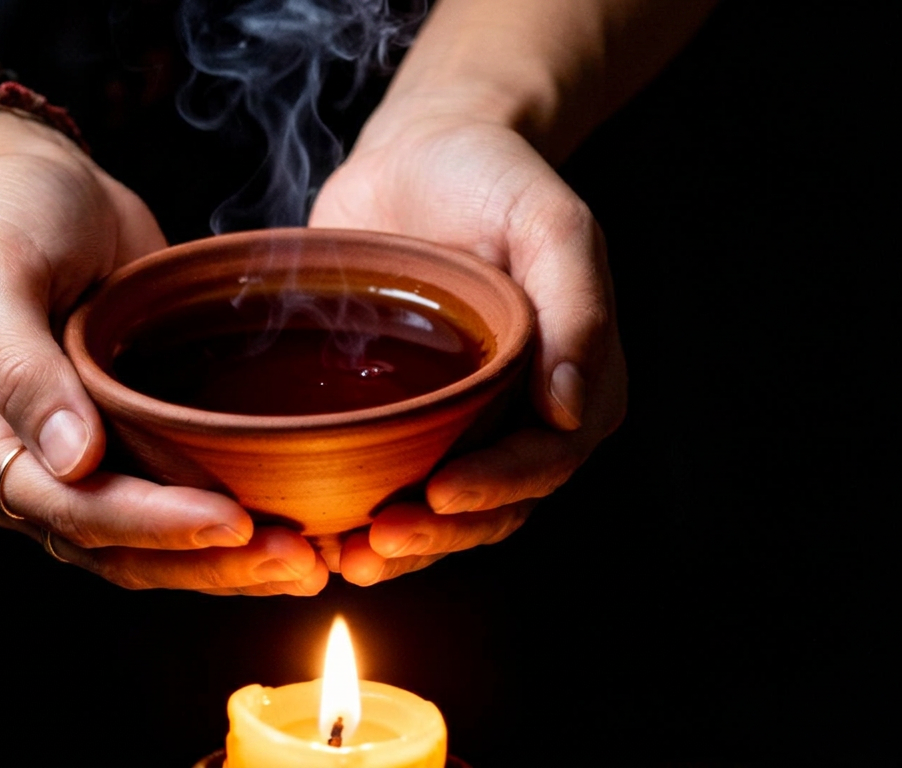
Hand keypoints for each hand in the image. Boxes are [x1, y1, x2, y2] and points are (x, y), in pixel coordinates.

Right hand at [0, 110, 327, 594]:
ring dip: (220, 564)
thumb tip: (72, 459)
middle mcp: (19, 469)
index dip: (149, 524)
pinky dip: (221, 533)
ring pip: (143, 549)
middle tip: (292, 559)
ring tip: (303, 562)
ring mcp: (71, 465)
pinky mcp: (120, 447)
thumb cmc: (4, 216)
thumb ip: (22, 366)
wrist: (31, 184)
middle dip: (201, 561)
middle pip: (111, 547)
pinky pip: (166, 511)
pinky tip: (282, 535)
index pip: (66, 508)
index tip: (229, 520)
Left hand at [310, 95, 626, 585]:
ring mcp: (460, 425)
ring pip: (443, 514)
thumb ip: (577, 307)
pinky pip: (392, 485)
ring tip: (347, 558)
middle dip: (441, 532)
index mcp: (574, 382)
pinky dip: (364, 518)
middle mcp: (522, 418)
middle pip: (493, 507)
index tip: (441, 491)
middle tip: (380, 539)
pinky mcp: (402, 420)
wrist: (421, 152)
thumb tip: (572, 410)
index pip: (545, 460)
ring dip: (402, 546)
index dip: (498, 487)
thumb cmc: (493, 179)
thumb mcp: (550, 222)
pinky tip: (324, 534)